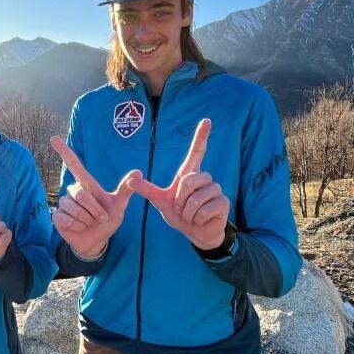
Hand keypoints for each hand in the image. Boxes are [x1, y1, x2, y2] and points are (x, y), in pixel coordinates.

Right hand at [50, 136, 140, 258]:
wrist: (97, 240)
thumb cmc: (107, 220)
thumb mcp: (119, 206)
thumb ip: (126, 190)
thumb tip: (138, 172)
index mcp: (87, 185)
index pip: (74, 165)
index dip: (64, 152)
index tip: (53, 139)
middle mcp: (74, 191)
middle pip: (81, 195)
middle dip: (95, 210)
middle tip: (101, 218)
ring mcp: (64, 204)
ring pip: (75, 210)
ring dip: (87, 220)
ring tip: (89, 223)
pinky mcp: (57, 217)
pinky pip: (67, 220)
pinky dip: (77, 227)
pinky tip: (79, 228)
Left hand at [128, 119, 229, 250]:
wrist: (196, 233)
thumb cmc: (180, 215)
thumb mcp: (161, 202)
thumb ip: (148, 190)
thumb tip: (130, 180)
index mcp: (190, 175)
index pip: (196, 152)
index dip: (201, 136)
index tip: (206, 120)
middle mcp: (205, 178)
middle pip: (188, 181)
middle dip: (180, 201)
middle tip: (182, 209)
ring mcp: (216, 190)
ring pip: (195, 199)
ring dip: (188, 213)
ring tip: (191, 215)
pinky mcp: (223, 202)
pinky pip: (204, 210)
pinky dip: (197, 219)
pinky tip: (201, 220)